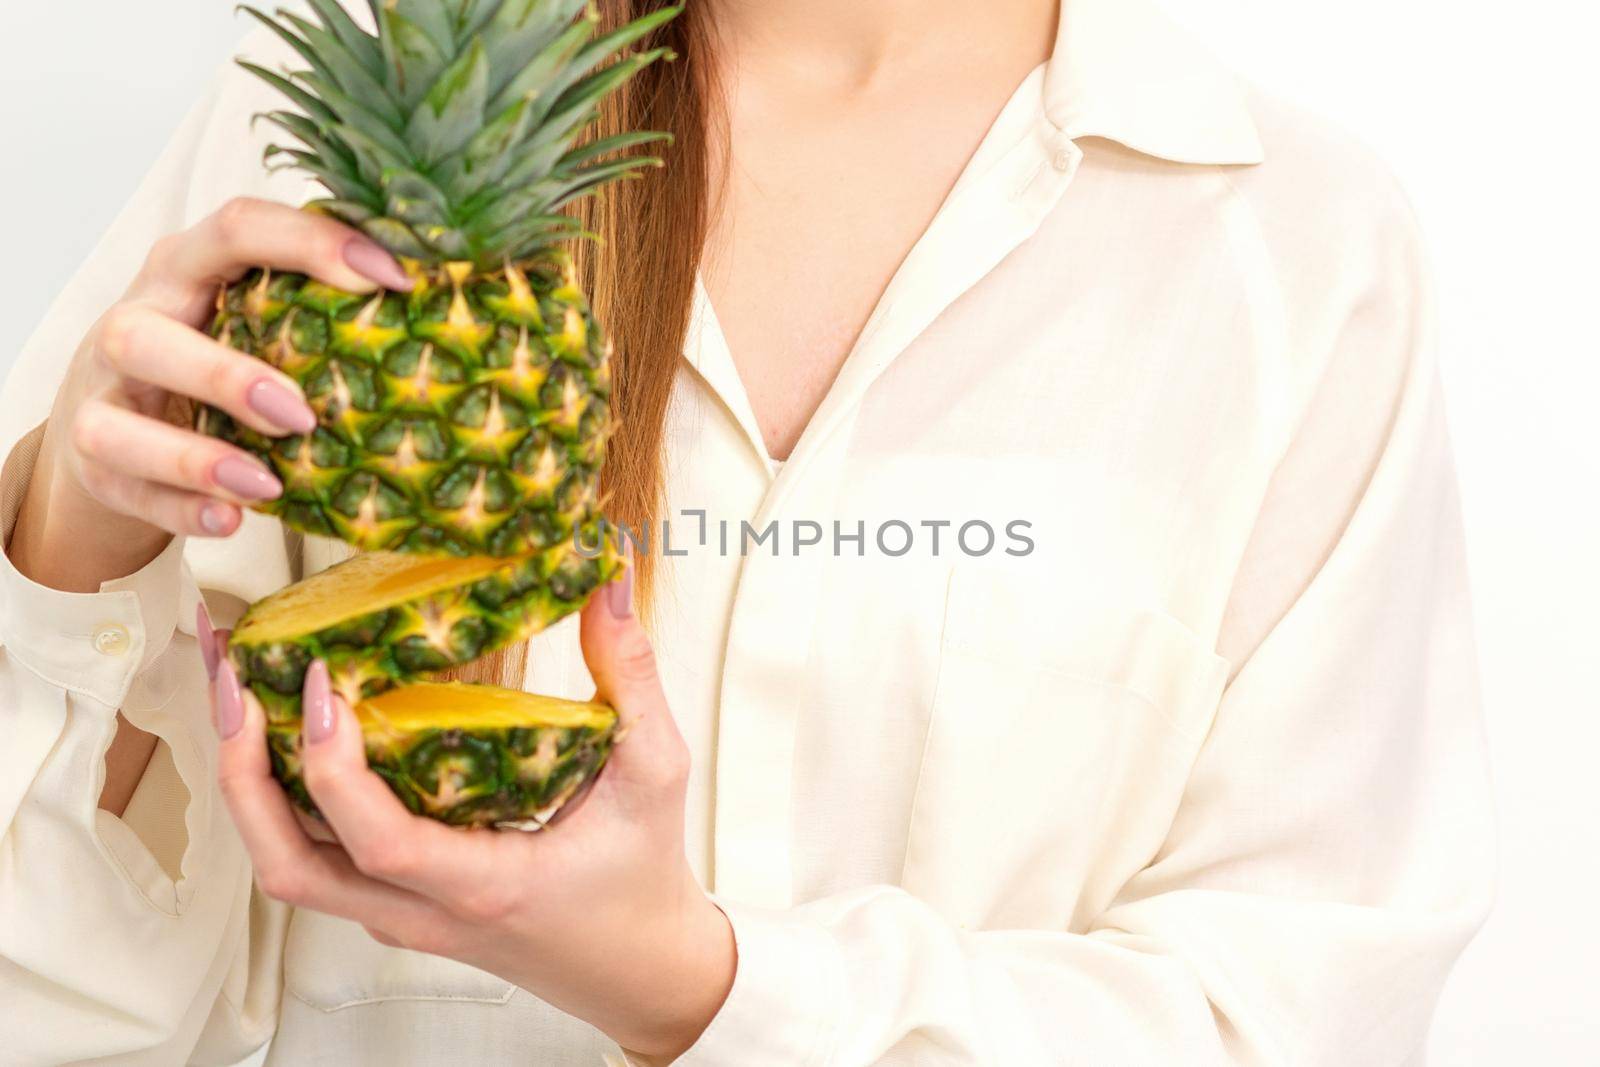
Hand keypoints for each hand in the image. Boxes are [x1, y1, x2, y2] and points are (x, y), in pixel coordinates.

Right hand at [8, 197, 412, 592]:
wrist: (113, 423)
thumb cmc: (212, 352)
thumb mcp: (254, 315)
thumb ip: (319, 303)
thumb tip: (445, 294)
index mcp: (187, 269)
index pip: (238, 228)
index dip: (314, 243)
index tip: (394, 277)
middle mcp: (134, 324)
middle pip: (146, 334)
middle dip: (227, 376)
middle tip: (304, 414)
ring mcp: (103, 398)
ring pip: (118, 426)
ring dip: (196, 457)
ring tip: (266, 484)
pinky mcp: (94, 465)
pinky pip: (128, 490)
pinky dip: (181, 508)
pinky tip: (232, 519)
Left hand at [206, 564, 736, 1061]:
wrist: (638, 967)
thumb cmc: (644, 879)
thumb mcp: (655, 772)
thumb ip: (632, 676)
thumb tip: (609, 582)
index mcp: (485, 887)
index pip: (379, 842)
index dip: (333, 766)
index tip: (322, 687)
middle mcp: (424, 912)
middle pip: (288, 865)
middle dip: (240, 772)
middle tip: (233, 681)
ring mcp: (400, 914)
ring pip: (287, 866)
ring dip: (248, 784)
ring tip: (240, 696)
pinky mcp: (395, 905)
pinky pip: (317, 857)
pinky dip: (283, 798)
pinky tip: (287, 734)